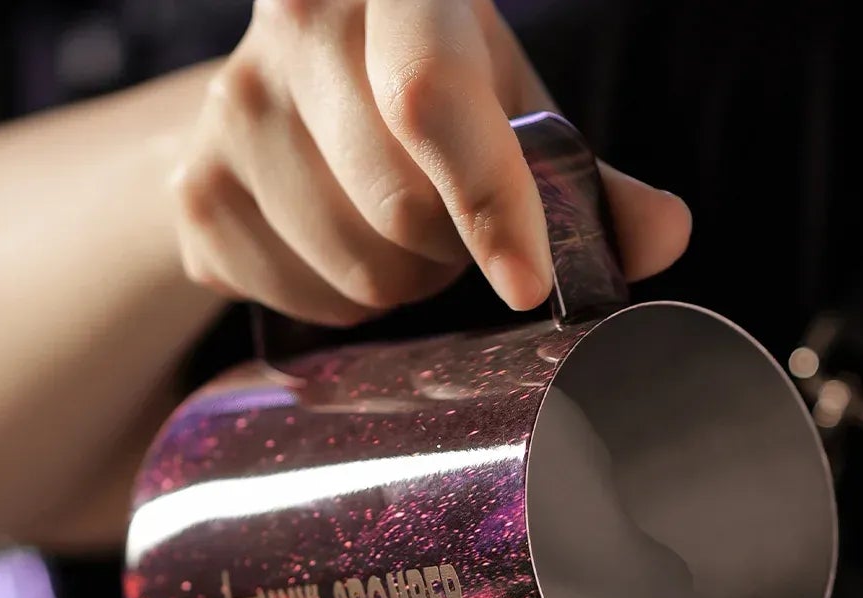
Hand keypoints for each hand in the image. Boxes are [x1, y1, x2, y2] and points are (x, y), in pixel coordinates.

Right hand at [170, 0, 689, 324]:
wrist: (292, 83)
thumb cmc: (427, 85)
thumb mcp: (512, 104)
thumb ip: (586, 177)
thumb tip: (665, 235)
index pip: (430, 94)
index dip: (489, 199)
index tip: (527, 282)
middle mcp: (294, 25)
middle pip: (401, 209)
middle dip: (449, 247)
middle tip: (451, 220)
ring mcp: (230, 111)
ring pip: (357, 271)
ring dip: (401, 280)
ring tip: (393, 226)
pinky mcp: (197, 194)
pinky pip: (302, 303)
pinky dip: (341, 303)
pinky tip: (339, 245)